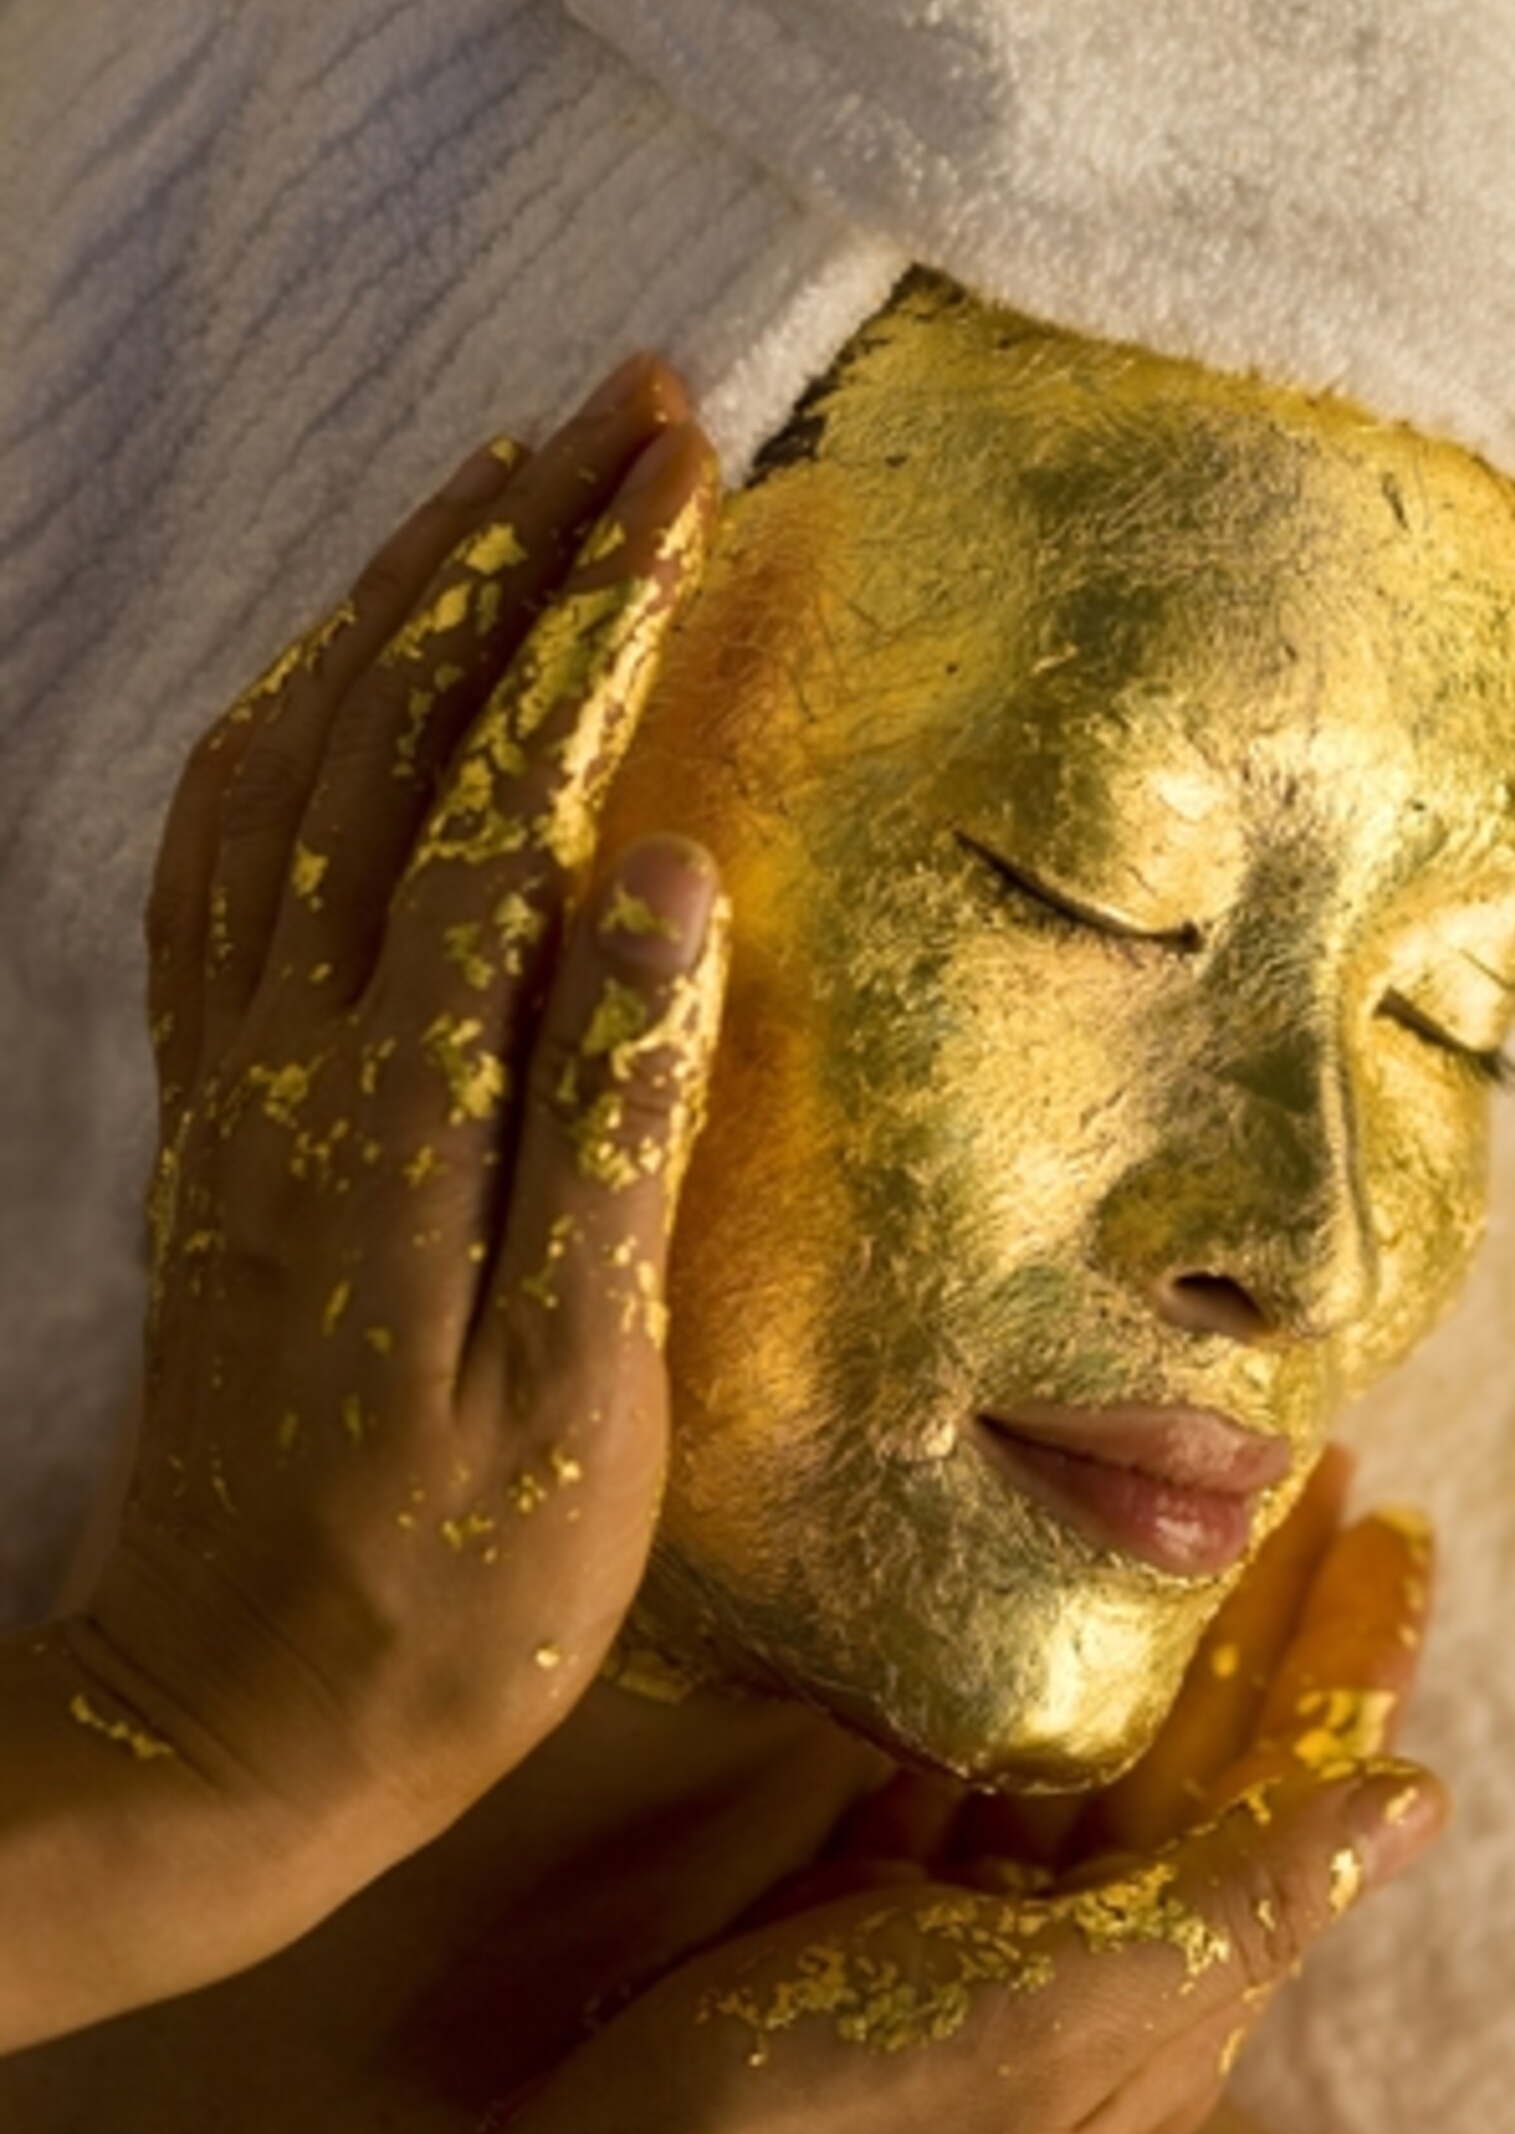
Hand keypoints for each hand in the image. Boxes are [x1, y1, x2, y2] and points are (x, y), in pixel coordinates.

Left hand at [72, 356, 727, 1886]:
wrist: (227, 1723)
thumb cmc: (447, 1594)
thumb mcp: (576, 1401)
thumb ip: (606, 1126)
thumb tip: (653, 873)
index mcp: (403, 1110)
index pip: (505, 789)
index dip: (593, 615)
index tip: (682, 468)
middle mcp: (292, 1053)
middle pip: (396, 732)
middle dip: (514, 548)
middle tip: (629, 410)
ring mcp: (233, 1072)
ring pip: (296, 766)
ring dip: (394, 603)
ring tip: (501, 480)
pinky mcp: (212, 1111)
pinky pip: (219, 860)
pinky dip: (283, 725)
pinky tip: (336, 676)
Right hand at [325, 1462, 1444, 2133]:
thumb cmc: (858, 2120)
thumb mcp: (1071, 2012)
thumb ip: (1241, 1901)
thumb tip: (1418, 1802)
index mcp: (1169, 1992)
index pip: (1297, 1786)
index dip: (1347, 1652)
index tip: (1394, 1520)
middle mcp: (1092, 1963)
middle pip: (1205, 1751)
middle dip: (1257, 1614)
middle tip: (1303, 1462)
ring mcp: (974, 1939)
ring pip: (1084, 1752)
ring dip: (1135, 1631)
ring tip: (1170, 1496)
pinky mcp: (866, 1913)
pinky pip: (953, 1778)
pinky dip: (982, 1690)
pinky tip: (993, 1594)